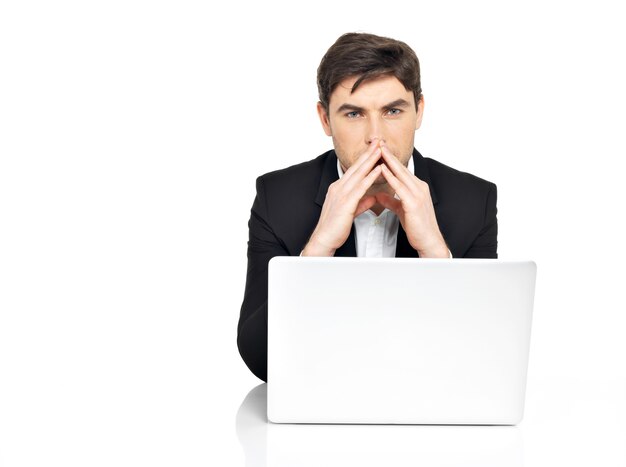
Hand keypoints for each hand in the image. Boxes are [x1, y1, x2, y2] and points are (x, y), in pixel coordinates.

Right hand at [302, 139, 383, 255]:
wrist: (324, 239)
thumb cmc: (335, 228)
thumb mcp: (350, 211)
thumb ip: (361, 203)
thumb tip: (372, 198)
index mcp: (338, 188)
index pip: (354, 170)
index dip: (364, 159)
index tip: (373, 149)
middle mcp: (338, 188)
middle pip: (356, 167)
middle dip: (368, 153)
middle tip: (378, 141)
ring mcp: (341, 194)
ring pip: (359, 174)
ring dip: (370, 161)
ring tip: (380, 150)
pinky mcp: (346, 203)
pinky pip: (360, 187)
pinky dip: (370, 177)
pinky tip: (378, 170)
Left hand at [376, 142, 448, 257]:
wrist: (429, 241)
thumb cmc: (417, 227)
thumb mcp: (402, 210)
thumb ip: (391, 201)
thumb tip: (380, 195)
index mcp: (417, 188)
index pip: (401, 170)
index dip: (390, 160)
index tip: (380, 150)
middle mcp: (419, 187)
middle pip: (401, 167)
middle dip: (389, 155)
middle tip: (379, 143)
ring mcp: (418, 194)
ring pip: (401, 173)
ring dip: (388, 161)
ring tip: (378, 150)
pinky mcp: (414, 203)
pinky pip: (400, 186)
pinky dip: (390, 176)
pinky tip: (382, 170)